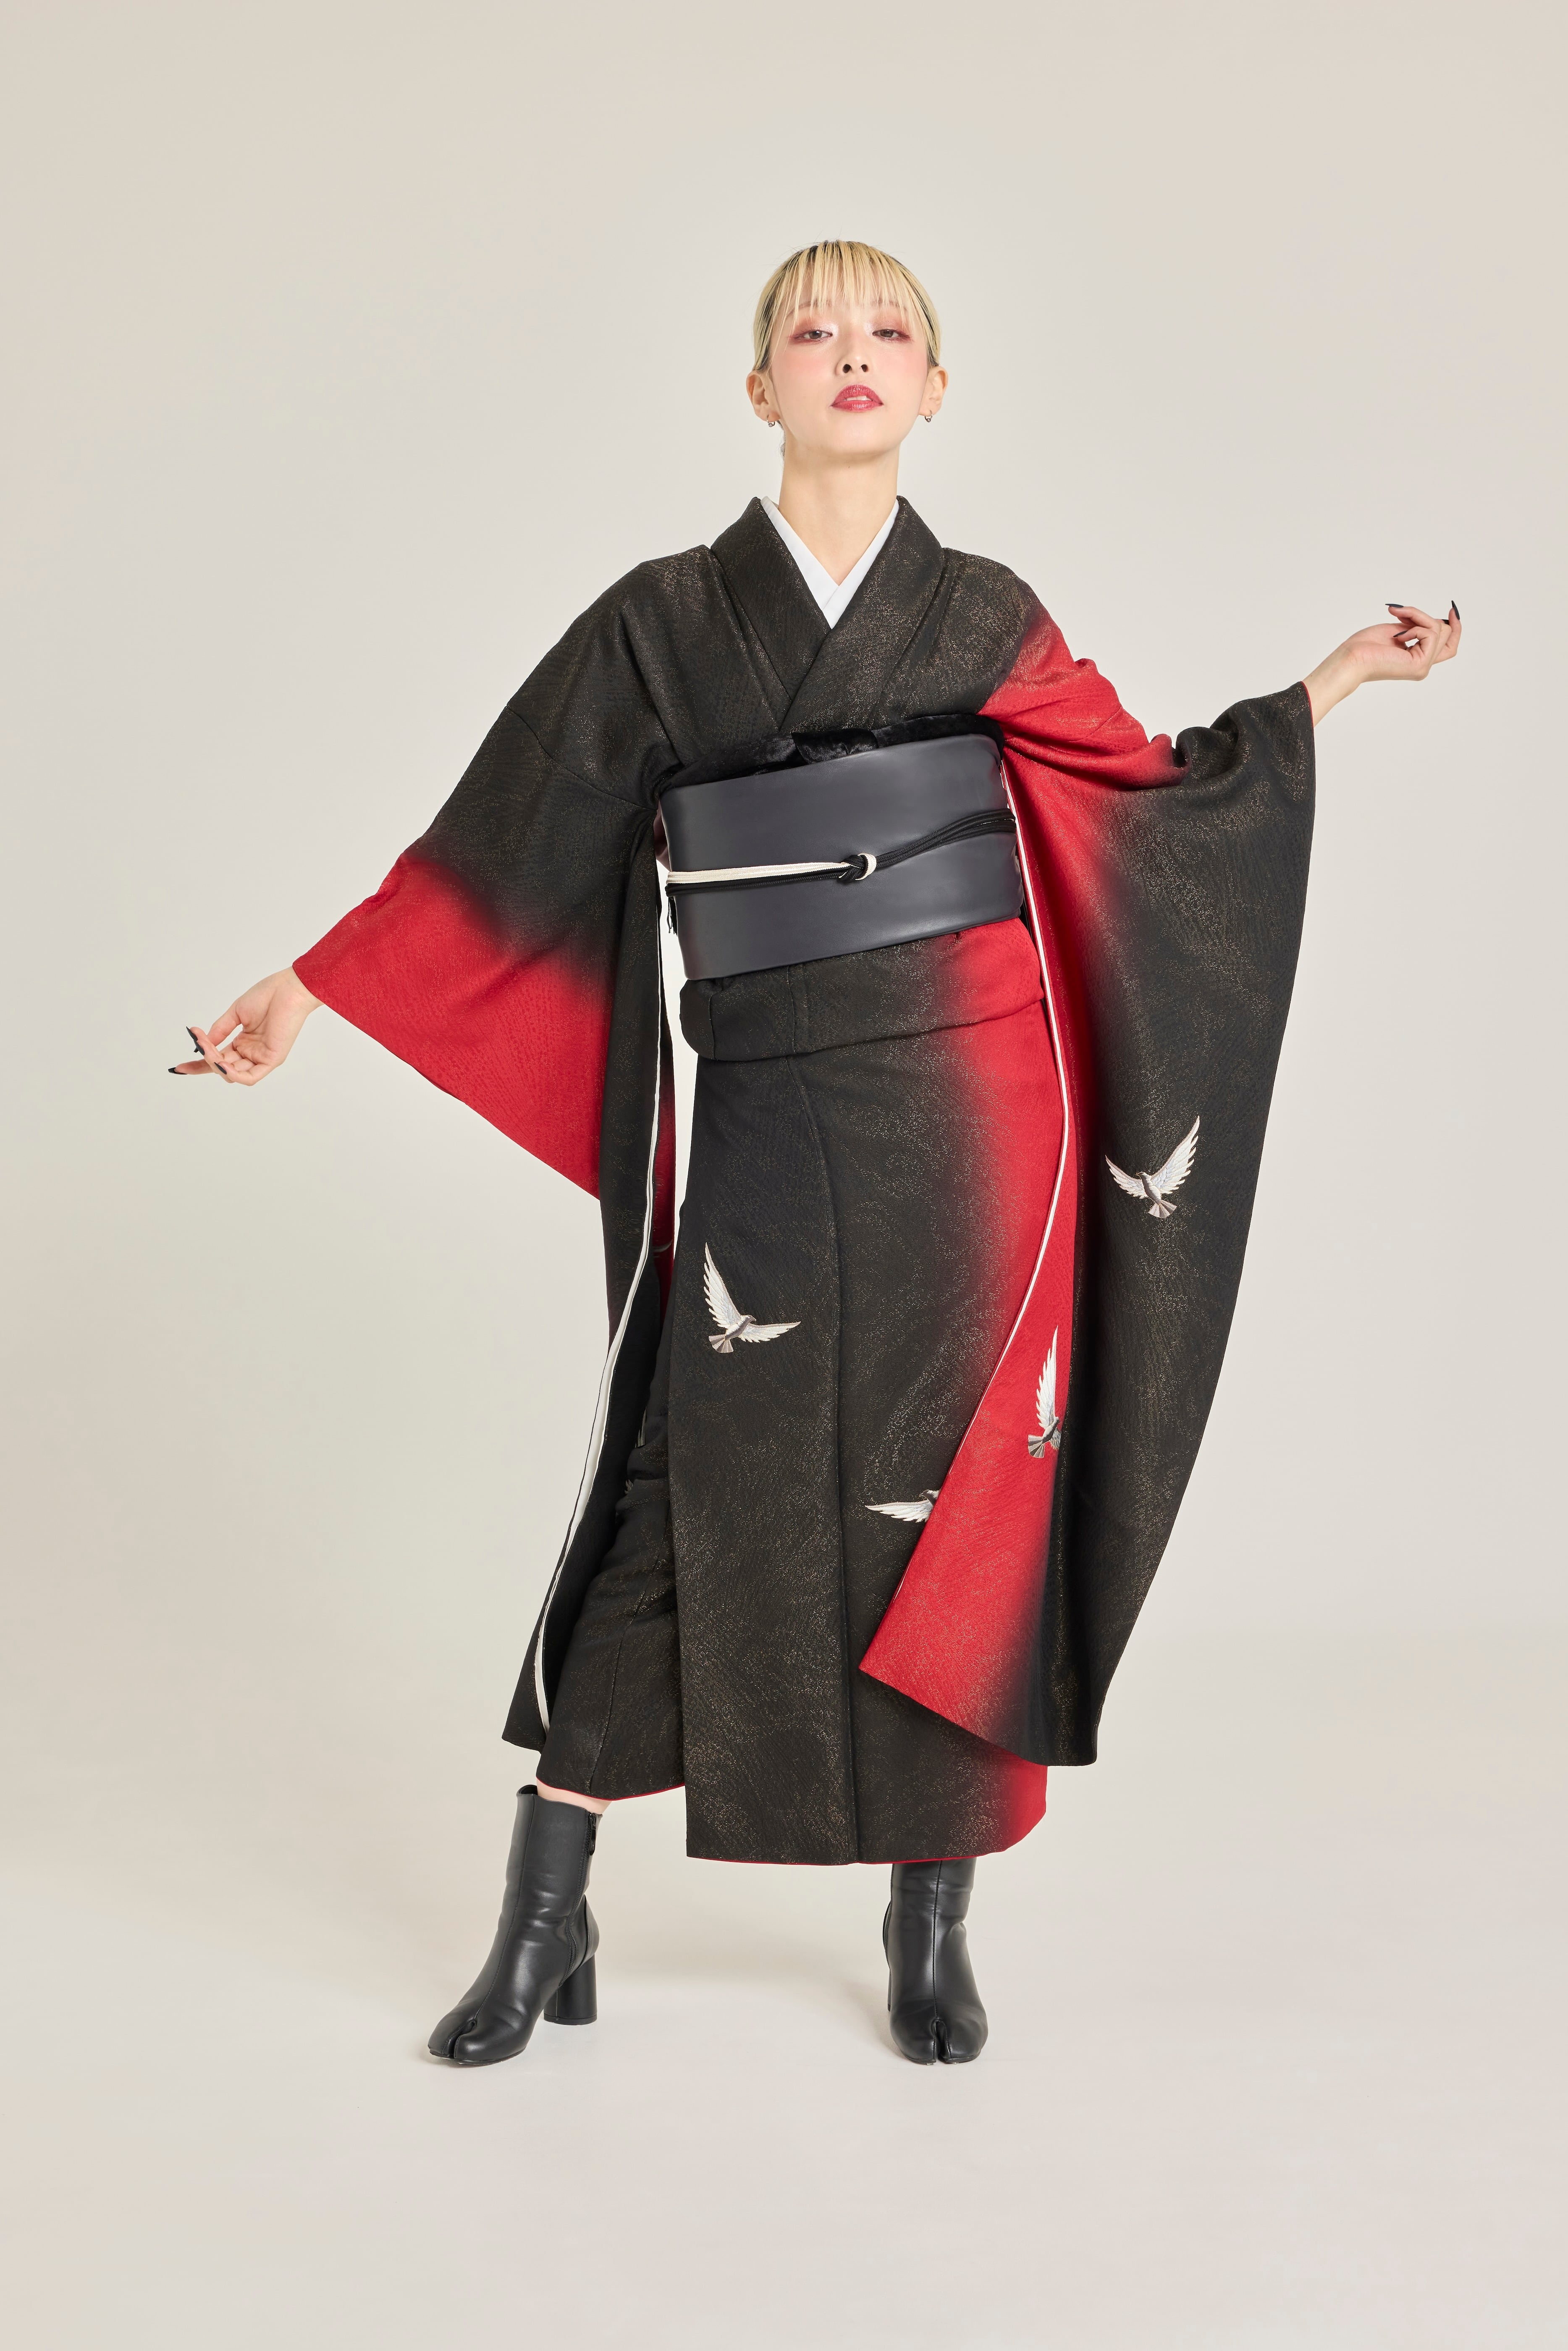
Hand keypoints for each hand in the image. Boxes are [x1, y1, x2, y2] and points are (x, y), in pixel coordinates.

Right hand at [170, 967, 320, 1084]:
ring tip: (207, 1046)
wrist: (288, 988)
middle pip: (222, 1068)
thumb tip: (202, 1044)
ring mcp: (261, 1058)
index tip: (179, 1067)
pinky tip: (220, 1063)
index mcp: (244, 1043)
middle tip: (196, 1044)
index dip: (199, 1064)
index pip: (218, 1058)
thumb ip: (220, 1030)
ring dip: (215, 1063)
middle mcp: (251, 1053)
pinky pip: (249, 1077)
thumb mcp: (236, 1014)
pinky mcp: (272, 1060)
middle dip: (204, 1061)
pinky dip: (232, 1074)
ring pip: (232, 1073)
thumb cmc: (267, 996)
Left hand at [1304, 601, 1460, 722]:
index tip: (1452, 610)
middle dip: (1424, 616)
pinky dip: (1414, 627)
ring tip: (1396, 619)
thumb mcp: (1398, 629)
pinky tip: (1397, 636)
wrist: (1352, 658)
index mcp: (1417, 659)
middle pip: (1445, 633)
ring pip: (1438, 630)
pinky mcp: (1420, 664)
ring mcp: (1423, 667)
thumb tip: (1436, 619)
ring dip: (1417, 617)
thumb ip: (1418, 626)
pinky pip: (1430, 633)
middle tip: (1401, 614)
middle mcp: (1423, 666)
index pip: (1448, 645)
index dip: (1455, 627)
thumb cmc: (1366, 646)